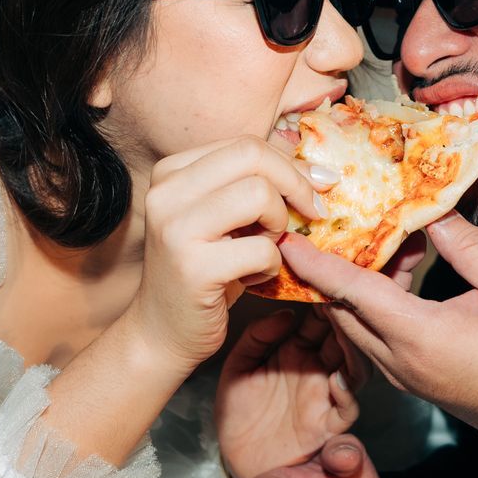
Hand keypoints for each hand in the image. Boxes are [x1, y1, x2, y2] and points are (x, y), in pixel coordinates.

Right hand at [124, 136, 332, 370]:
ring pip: (259, 195)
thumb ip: (251, 184)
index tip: (316, 189)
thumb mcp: (222, 218)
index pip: (245, 144)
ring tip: (265, 248)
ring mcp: (175, 229)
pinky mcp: (193, 268)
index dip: (289, 165)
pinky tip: (253, 278)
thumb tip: (316, 168)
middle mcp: (166, 193)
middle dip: (293, 185)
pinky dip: (272, 266)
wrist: (161, 333)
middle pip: (252, 157)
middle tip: (309, 214)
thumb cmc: (203, 271)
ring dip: (279, 226)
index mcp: (171, 172)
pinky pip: (262, 249)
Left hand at [216, 307, 366, 477]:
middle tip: (342, 296)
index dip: (323, 299)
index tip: (323, 276)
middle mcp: (316, 368)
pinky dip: (347, 391)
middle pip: (341, 337)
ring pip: (353, 366)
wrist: (236, 459)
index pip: (318, 318)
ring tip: (346, 332)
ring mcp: (325, 394)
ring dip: (353, 349)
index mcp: (296, 350)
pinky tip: (337, 378)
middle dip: (345, 318)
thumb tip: (286, 314)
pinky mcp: (327, 424)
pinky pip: (347, 406)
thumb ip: (255, 339)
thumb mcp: (237, 368)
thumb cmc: (238, 413)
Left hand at [278, 212, 477, 446]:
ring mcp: (408, 376)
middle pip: (343, 310)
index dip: (316, 263)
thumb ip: (467, 244)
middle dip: (331, 265)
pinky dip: (377, 301)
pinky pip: (379, 336)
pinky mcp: (420, 379)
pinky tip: (404, 268)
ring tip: (385, 233)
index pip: (350, 293)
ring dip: (360, 281)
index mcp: (419, 338)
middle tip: (330, 221)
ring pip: (360, 324)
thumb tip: (430, 212)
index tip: (286, 239)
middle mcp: (400, 363)